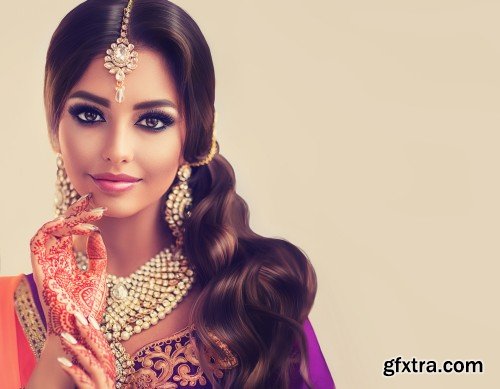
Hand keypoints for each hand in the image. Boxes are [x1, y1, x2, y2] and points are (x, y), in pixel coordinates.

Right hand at [29, 193, 107, 335]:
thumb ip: (96, 254)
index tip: (94, 204)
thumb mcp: (97, 275)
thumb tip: (96, 232)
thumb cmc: (87, 307)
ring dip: (67, 220)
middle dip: (75, 212)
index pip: (70, 232)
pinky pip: (37, 243)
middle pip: (60, 228)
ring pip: (49, 231)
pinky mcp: (40, 270)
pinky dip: (52, 230)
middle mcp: (55, 260)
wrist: (80, 329)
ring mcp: (46, 264)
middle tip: (92, 201)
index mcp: (67, 262)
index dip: (79, 216)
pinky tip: (74, 226)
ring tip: (88, 216)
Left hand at [58, 313, 115, 387]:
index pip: (105, 347)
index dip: (97, 332)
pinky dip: (73, 370)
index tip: (90, 318)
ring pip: (93, 363)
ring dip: (79, 348)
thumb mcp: (97, 380)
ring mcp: (103, 385)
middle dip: (89, 332)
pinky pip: (83, 381)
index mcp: (110, 371)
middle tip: (77, 316)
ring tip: (65, 336)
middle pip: (102, 351)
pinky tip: (61, 362)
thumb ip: (92, 368)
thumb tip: (82, 352)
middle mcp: (109, 376)